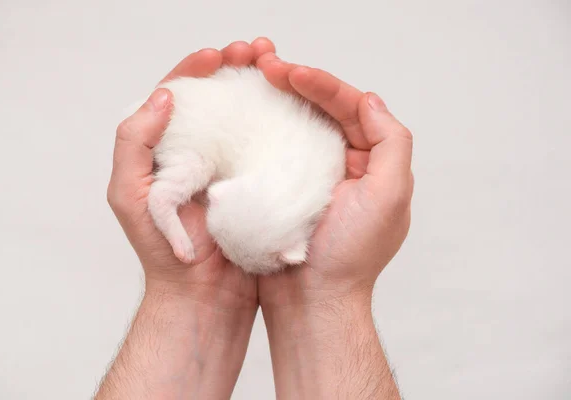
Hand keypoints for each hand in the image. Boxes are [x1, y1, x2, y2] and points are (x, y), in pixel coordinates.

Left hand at [107, 38, 275, 308]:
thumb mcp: (130, 195)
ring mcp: (229, 167)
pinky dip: (278, 122)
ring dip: (260, 88)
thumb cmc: (162, 253)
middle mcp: (197, 153)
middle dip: (235, 68)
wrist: (204, 295)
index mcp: (164, 151)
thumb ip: (134, 143)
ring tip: (277, 67)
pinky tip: (292, 106)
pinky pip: (266, 146)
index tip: (217, 57)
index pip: (177, 97)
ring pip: (244, 117)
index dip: (196, 70)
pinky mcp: (255, 183)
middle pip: (216, 99)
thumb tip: (163, 97)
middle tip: (257, 51)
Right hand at [256, 54, 413, 305]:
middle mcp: (344, 165)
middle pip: (322, 110)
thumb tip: (369, 99)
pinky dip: (264, 128)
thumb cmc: (350, 254)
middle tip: (265, 65)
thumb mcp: (389, 195)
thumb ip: (391, 142)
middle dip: (296, 83)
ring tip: (254, 79)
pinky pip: (276, 149)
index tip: (290, 71)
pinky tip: (246, 115)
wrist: (311, 301)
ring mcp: (312, 176)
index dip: (323, 85)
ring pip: (297, 125)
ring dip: (278, 100)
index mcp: (371, 163)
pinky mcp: (284, 189)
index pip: (351, 109)